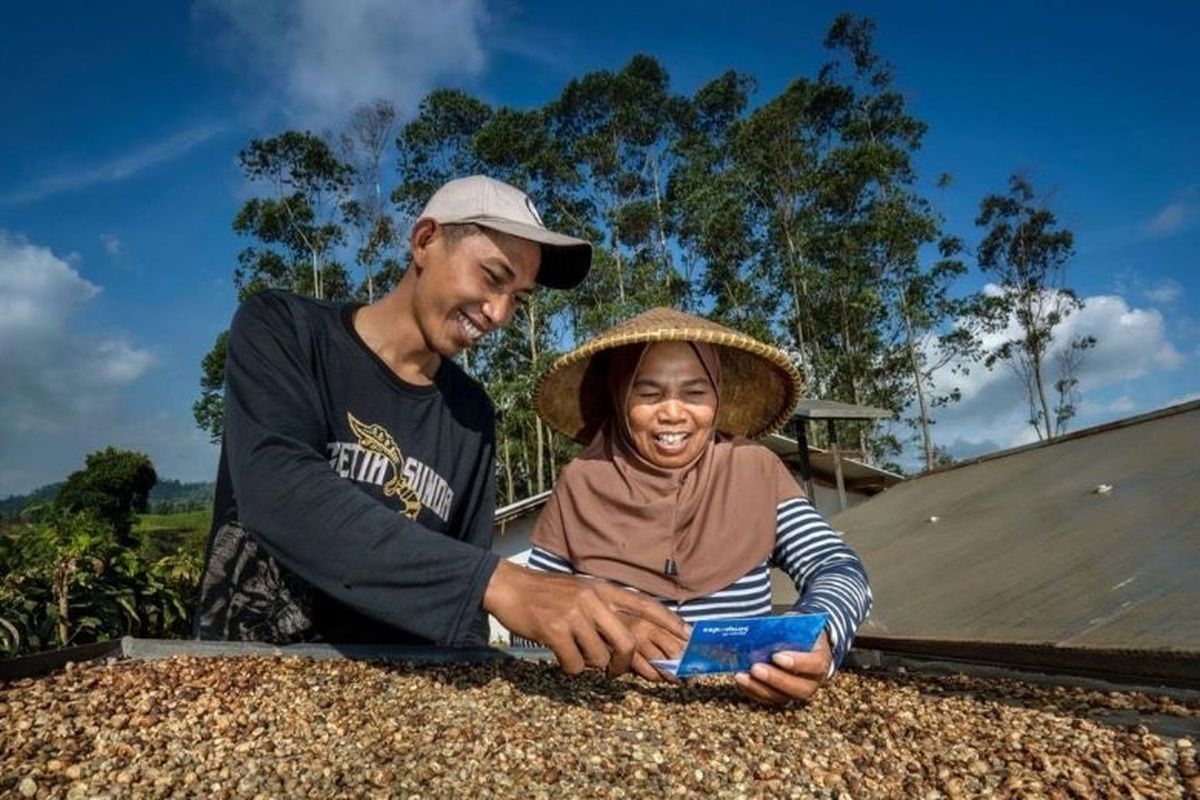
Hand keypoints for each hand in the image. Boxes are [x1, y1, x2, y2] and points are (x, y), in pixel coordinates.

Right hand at [483, 561, 688, 676]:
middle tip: (615, 671)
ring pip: (599, 657)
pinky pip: (575, 664)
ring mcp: (574, 614)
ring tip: (574, 652)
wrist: (509, 587)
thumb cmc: (546, 594)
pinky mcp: (555, 630)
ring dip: (588, 664)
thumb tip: (625, 635)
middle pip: (626, 640)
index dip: (668, 620)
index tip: (687, 634)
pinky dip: (570, 667)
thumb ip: (602, 608)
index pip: (643, 604)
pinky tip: (559, 655)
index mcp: (601, 589)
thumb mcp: (580, 591)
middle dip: (624, 663)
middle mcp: (592, 599)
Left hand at [734, 630, 832, 706]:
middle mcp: (814, 681)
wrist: (805, 641)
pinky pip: (769, 700)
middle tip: (755, 668)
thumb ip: (787, 629)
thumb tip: (763, 630)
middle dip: (775, 679)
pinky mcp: (784, 696)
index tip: (776, 656)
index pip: (814, 665)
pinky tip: (741, 681)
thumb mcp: (798, 625)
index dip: (797, 663)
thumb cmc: (800, 632)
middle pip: (799, 688)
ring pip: (782, 697)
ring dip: (759, 688)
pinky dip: (753, 692)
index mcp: (821, 659)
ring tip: (742, 676)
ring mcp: (798, 691)